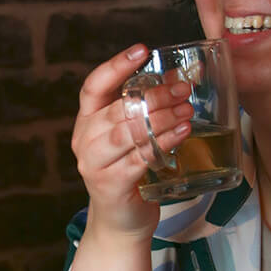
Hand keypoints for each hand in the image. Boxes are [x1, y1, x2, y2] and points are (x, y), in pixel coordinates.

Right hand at [71, 44, 192, 239]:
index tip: (142, 50)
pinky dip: (163, 143)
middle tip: (182, 88)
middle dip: (153, 95)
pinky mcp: (110, 184)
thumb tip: (177, 77)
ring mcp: (94, 163)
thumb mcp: (134, 135)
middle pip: (117, 109)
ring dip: (160, 118)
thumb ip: (147, 107)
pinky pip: (138, 158)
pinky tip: (181, 131)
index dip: (116, 66)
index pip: (94, 86)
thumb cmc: (128, 171)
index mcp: (87, 120)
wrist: (121, 221)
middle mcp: (84, 139)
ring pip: (127, 133)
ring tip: (186, 109)